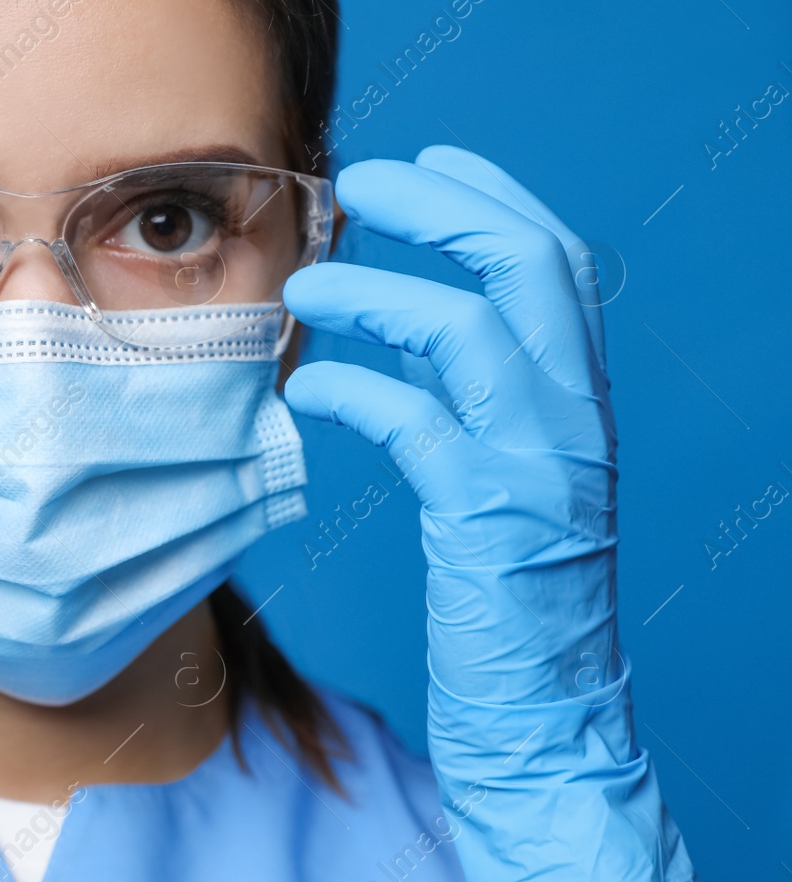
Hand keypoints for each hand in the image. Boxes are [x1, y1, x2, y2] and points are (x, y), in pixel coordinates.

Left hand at [282, 146, 742, 881]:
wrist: (546, 719)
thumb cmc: (507, 599)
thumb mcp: (504, 475)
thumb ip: (474, 398)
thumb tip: (408, 325)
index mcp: (577, 403)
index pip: (556, 265)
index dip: (492, 199)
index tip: (425, 162)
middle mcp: (573, 421)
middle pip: (528, 268)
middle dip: (443, 210)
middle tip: (361, 181)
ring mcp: (538, 469)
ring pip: (473, 332)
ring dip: (381, 294)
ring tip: (304, 284)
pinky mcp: (489, 523)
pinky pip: (419, 426)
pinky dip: (359, 390)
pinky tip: (308, 387)